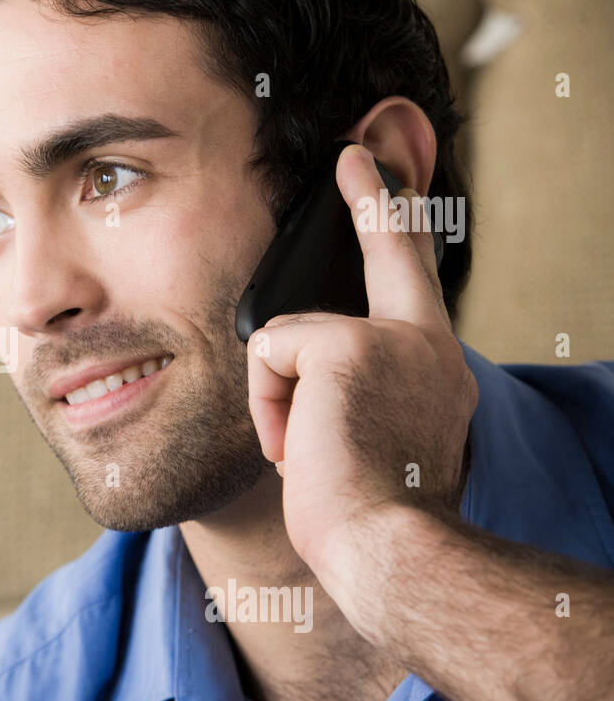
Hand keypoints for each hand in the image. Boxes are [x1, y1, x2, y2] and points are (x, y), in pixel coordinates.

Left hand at [245, 144, 476, 627]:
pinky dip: (267, 406)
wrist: (388, 552)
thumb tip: (298, 375)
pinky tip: (297, 448)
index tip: (374, 163)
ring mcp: (391, 340)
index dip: (394, 217)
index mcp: (433, 369)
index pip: (412, 276)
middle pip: (389, 253)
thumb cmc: (368, 519)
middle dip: (373, 198)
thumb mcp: (370, 447)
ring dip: (280, 400)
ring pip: (290, 336)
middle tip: (356, 148)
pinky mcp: (347, 347)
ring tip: (308, 452)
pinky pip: (269, 354)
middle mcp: (425, 346)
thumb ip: (351, 398)